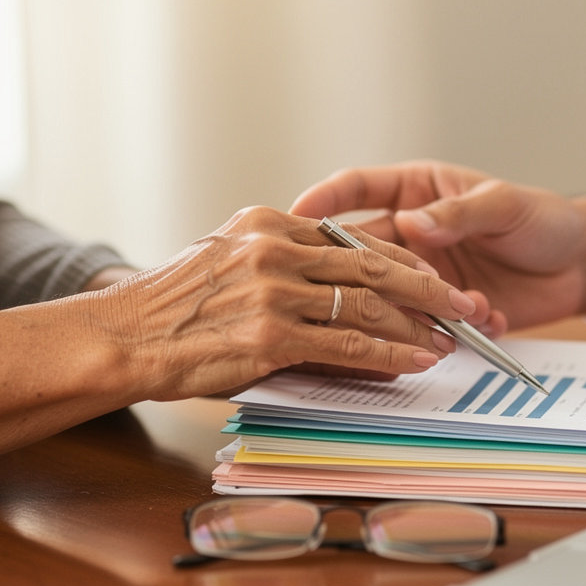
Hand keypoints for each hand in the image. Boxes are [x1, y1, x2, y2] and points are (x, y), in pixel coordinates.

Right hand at [96, 205, 478, 400]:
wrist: (124, 336)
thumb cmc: (173, 304)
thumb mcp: (228, 259)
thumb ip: (282, 261)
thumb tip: (331, 282)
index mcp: (270, 223)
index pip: (355, 238)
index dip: (402, 257)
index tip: (432, 271)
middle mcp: (277, 249)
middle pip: (373, 266)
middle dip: (427, 286)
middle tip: (461, 302)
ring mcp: (275, 291)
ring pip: (368, 306)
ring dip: (416, 325)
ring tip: (448, 338)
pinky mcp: (272, 335)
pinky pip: (348, 345)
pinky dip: (389, 354)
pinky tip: (414, 362)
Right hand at [290, 160, 585, 330]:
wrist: (579, 262)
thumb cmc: (541, 217)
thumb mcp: (503, 205)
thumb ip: (459, 213)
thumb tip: (412, 223)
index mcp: (417, 193)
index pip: (357, 189)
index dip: (324, 198)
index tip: (294, 212)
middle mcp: (412, 236)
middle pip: (363, 251)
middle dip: (367, 271)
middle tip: (371, 287)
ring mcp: (424, 276)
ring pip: (392, 296)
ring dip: (415, 308)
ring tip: (453, 310)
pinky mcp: (445, 311)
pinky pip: (431, 326)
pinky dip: (453, 330)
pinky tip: (488, 321)